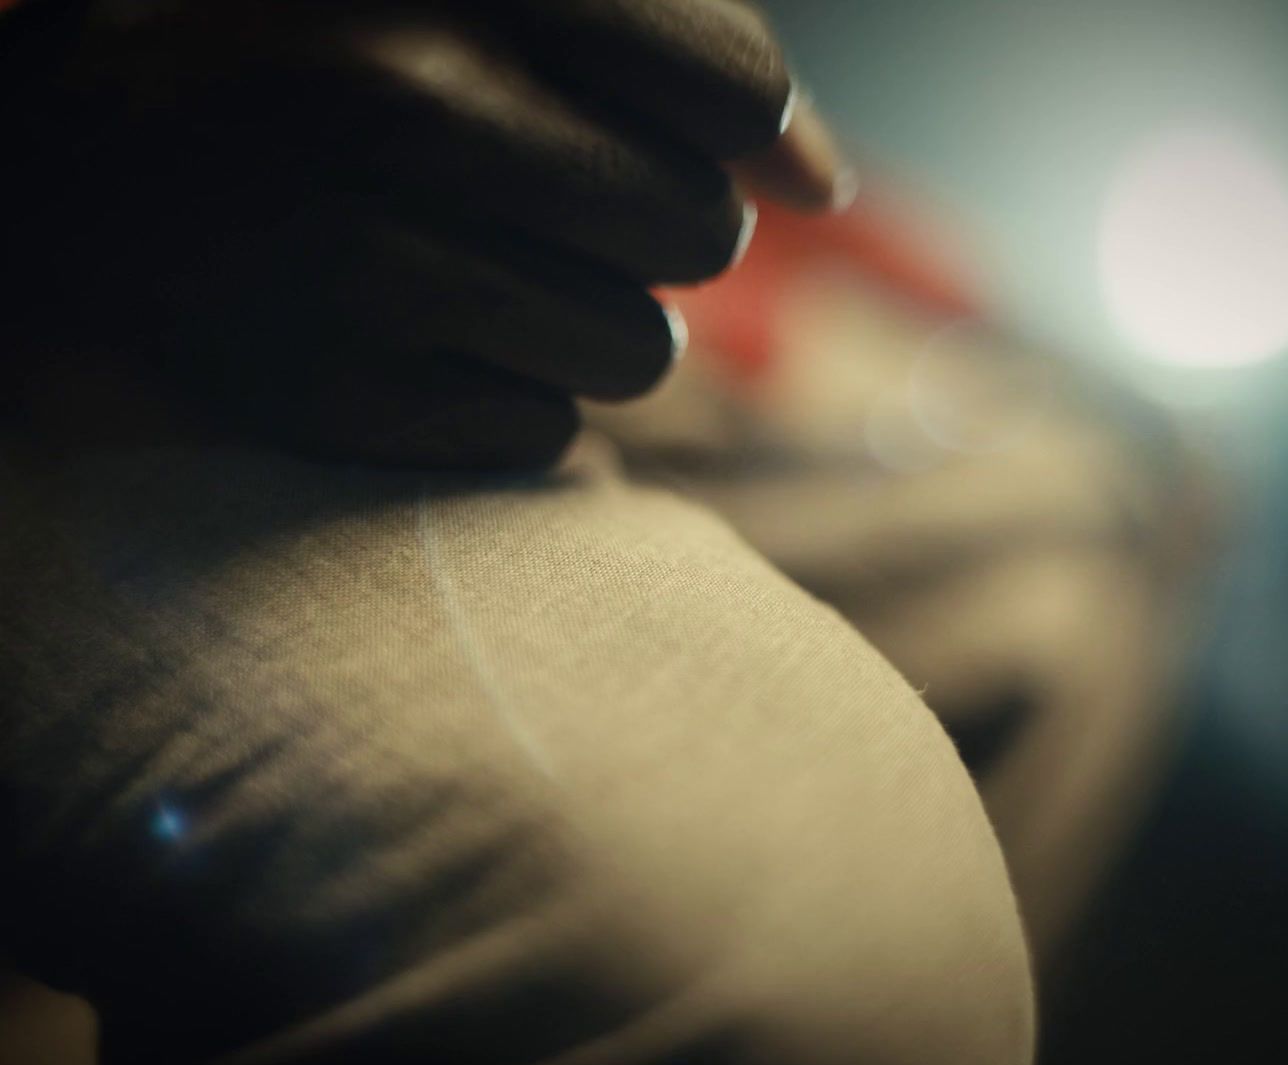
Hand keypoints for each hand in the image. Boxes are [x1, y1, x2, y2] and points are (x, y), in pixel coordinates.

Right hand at [0, 0, 847, 466]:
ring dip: (592, 328)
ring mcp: (349, 245)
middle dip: (654, 233)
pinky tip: (413, 340)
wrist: (102, 164)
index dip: (747, 133)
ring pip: (638, 353)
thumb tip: (821, 183)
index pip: (728, 82)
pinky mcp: (324, 384)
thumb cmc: (336, 61)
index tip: (711, 146)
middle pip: (699, 232)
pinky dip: (504, 396)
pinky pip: (540, 433)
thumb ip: (671, 44)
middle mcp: (398, 87)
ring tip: (481, 275)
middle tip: (550, 206)